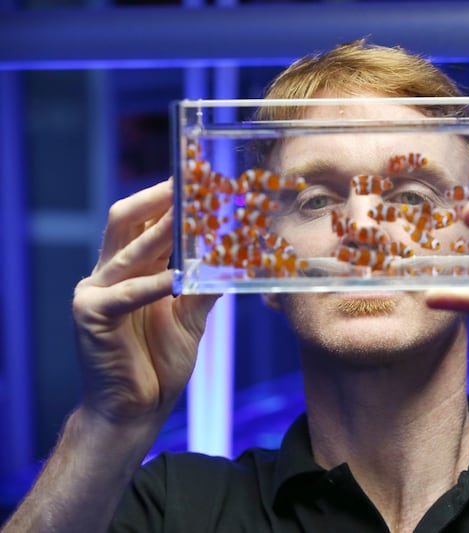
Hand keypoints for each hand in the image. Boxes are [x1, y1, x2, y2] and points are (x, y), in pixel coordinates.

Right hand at [72, 179, 218, 423]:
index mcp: (133, 270)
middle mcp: (110, 274)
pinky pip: (123, 295)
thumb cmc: (159, 362)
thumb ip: (205, 286)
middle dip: (156, 199)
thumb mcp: (191, 317)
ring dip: (159, 234)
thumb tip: (235, 258)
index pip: (147, 222)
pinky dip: (149, 285)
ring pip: (128, 252)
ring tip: (186, 213)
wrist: (136, 408)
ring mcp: (96, 293)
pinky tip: (173, 279)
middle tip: (186, 181)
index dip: (169, 200)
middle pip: (126, 221)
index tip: (199, 180)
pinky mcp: (90, 317)